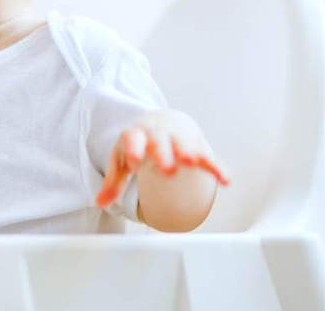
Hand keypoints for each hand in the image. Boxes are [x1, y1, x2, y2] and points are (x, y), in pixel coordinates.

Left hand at [95, 110, 229, 207]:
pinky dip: (216, 167)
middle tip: (166, 168)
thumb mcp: (121, 159)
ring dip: (189, 152)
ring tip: (192, 163)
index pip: (132, 139)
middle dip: (163, 153)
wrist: (160, 121)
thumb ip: (113, 182)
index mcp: (136, 136)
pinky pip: (208, 156)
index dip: (133, 150)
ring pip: (184, 143)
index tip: (134, 164)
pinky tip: (225, 180)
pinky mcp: (197, 146)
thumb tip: (100, 202)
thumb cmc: (138, 144)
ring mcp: (178, 138)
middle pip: (159, 141)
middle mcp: (157, 134)